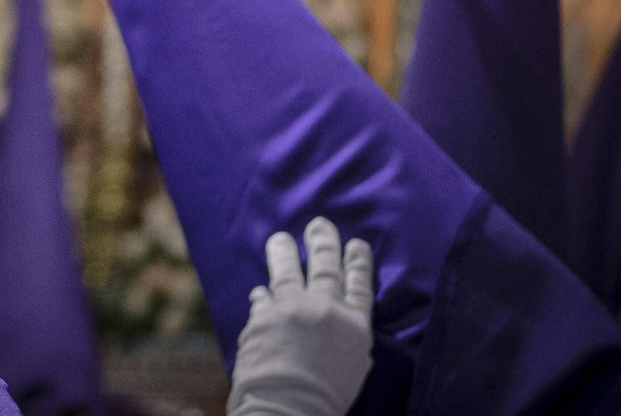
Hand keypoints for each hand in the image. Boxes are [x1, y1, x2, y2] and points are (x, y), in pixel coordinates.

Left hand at [228, 217, 373, 415]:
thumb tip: (337, 324)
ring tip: (281, 237)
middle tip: (319, 223)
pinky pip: (262, 299)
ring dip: (284, 252)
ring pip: (288, 271)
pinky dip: (262, 294)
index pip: (360, 286)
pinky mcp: (262, 315)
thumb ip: (347, 338)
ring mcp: (291, 307)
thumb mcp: (354, 365)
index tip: (356, 243)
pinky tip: (259, 289)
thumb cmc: (328, 396)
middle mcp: (324, 308)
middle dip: (323, 243)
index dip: (358, 263)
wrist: (288, 404)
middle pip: (325, 268)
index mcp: (354, 324)